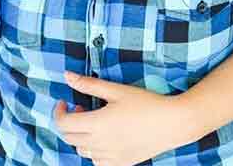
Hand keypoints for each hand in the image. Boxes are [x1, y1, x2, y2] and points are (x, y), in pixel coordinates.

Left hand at [54, 71, 200, 164]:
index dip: (59, 112)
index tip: (65, 102)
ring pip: (81, 150)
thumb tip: (67, 75)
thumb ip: (89, 84)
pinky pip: (96, 161)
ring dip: (81, 137)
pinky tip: (105, 139)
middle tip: (83, 109)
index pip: (63, 123)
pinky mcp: (120, 163)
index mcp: (97, 124)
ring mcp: (109, 156)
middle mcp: (100, 143)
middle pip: (69, 137)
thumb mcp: (117, 90)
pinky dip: (94, 151)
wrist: (173, 123)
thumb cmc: (147, 103)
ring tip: (96, 123)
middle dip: (70, 122)